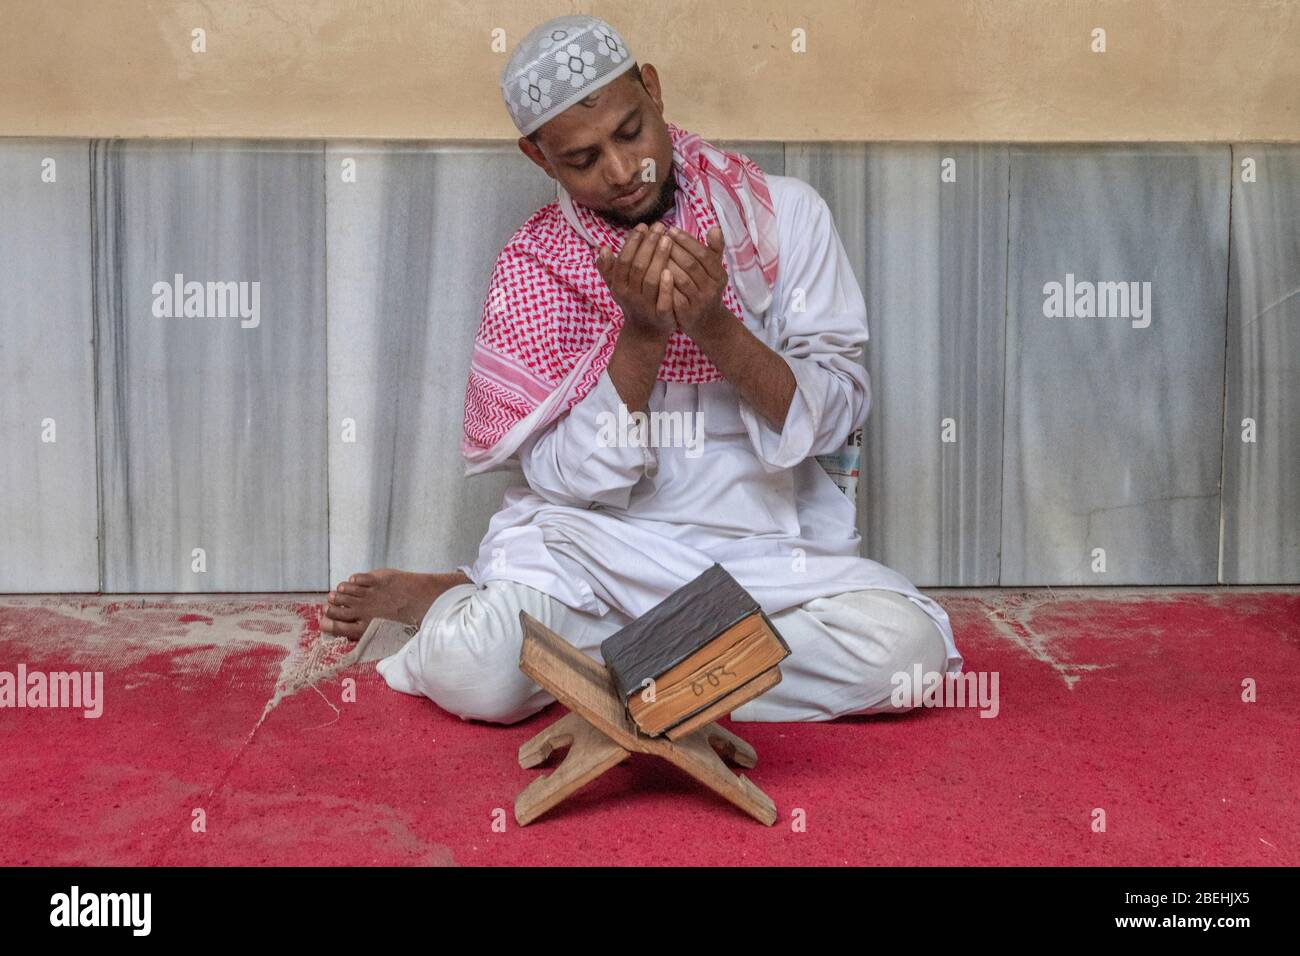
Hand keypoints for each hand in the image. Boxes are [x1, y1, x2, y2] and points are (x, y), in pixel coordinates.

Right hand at [594, 222, 676, 338]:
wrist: (645, 333)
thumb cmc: (633, 301)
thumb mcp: (617, 286)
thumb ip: (608, 268)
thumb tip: (602, 248)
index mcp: (619, 286)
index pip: (624, 260)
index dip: (633, 242)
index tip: (643, 226)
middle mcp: (630, 296)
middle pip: (638, 267)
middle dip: (648, 245)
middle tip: (660, 227)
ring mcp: (645, 307)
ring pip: (650, 280)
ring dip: (659, 258)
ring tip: (668, 240)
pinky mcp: (661, 317)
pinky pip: (663, 301)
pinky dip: (666, 287)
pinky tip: (671, 271)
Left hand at [662, 225, 729, 341]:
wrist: (708, 323)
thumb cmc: (706, 289)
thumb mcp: (713, 271)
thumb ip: (714, 250)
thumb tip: (714, 227)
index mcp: (719, 275)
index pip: (703, 253)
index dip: (686, 240)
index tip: (671, 229)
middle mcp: (712, 288)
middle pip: (691, 265)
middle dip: (674, 249)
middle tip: (658, 237)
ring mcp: (700, 302)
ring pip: (682, 280)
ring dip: (666, 264)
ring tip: (652, 252)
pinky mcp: (688, 314)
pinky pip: (674, 297)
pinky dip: (664, 285)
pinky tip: (651, 274)